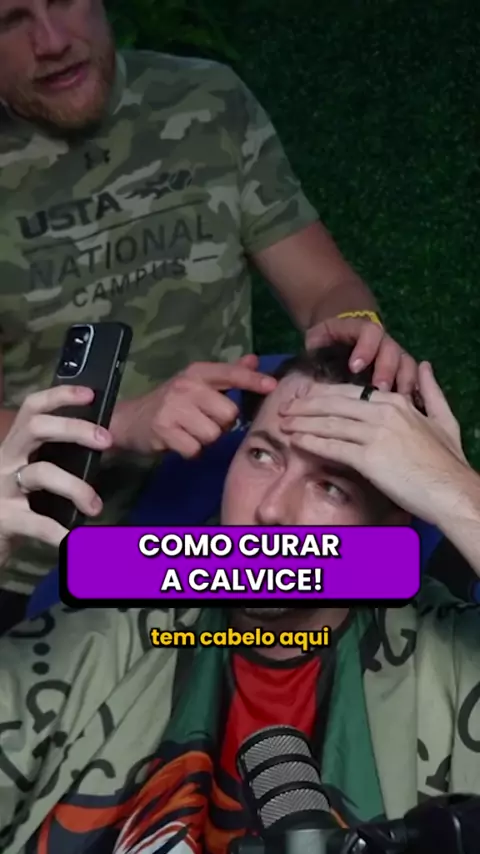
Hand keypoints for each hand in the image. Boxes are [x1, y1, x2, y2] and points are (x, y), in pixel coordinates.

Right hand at [0, 385, 111, 566]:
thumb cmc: (14, 502)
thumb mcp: (31, 474)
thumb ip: (57, 459)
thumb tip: (100, 448)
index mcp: (16, 446)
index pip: (33, 408)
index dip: (60, 396)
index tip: (90, 394)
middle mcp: (6, 460)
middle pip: (36, 428)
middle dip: (73, 428)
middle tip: (106, 440)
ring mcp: (3, 488)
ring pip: (41, 472)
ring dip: (76, 487)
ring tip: (96, 507)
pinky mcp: (5, 518)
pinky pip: (37, 523)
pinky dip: (60, 533)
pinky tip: (76, 541)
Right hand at [110, 355, 276, 457]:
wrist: (129, 420)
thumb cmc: (171, 402)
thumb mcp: (197, 383)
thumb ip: (228, 374)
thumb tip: (254, 359)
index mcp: (197, 372)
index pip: (231, 374)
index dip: (253, 380)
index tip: (272, 386)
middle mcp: (186, 386)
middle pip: (229, 414)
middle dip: (221, 424)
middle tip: (203, 422)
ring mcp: (174, 407)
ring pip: (213, 434)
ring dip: (205, 439)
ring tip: (189, 432)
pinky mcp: (164, 430)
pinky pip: (195, 449)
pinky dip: (190, 451)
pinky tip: (179, 442)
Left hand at [280, 361, 469, 523]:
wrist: (452, 490)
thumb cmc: (448, 461)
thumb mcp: (444, 419)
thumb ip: (431, 390)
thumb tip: (424, 365)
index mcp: (395, 402)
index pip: (350, 392)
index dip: (324, 394)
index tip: (306, 396)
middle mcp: (382, 412)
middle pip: (333, 403)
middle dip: (305, 405)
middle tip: (285, 407)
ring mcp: (375, 434)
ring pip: (329, 423)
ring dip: (302, 422)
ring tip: (283, 423)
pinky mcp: (369, 458)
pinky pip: (333, 446)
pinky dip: (311, 442)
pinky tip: (296, 441)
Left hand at [305, 316, 417, 393]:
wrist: (339, 334)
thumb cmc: (327, 341)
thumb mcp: (320, 340)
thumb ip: (317, 352)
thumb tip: (310, 375)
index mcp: (362, 330)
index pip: (370, 333)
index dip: (365, 348)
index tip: (354, 367)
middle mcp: (383, 342)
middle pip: (392, 351)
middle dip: (386, 370)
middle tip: (379, 389)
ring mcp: (395, 356)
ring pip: (408, 365)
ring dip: (404, 383)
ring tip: (400, 403)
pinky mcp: (401, 372)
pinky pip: (414, 380)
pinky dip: (413, 393)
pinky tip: (409, 410)